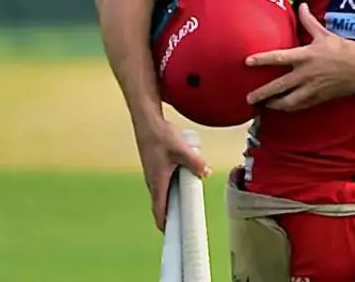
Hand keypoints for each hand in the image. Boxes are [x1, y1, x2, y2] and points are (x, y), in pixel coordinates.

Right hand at [133, 116, 210, 230]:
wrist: (147, 121)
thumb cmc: (161, 135)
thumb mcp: (182, 149)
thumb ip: (196, 162)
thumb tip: (206, 173)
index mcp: (158, 181)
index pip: (159, 209)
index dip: (164, 223)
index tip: (171, 233)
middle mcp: (152, 181)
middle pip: (160, 204)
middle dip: (170, 215)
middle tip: (183, 223)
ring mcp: (151, 174)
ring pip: (161, 194)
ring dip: (170, 202)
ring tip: (184, 207)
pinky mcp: (153, 167)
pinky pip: (161, 185)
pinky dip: (170, 191)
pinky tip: (181, 185)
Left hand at [244, 3, 354, 110]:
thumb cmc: (344, 49)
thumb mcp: (324, 33)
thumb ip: (308, 21)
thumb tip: (301, 6)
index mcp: (305, 56)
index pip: (278, 57)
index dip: (262, 59)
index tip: (247, 62)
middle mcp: (306, 74)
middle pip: (279, 86)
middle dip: (262, 93)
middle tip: (249, 98)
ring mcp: (312, 88)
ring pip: (289, 101)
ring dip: (274, 105)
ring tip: (264, 106)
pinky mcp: (320, 98)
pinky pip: (302, 106)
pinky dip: (291, 108)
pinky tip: (284, 109)